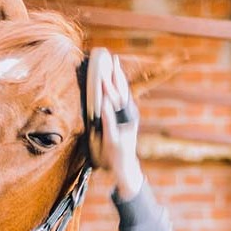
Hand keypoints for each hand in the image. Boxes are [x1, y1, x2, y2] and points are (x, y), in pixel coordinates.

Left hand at [89, 54, 143, 199]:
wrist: (124, 169)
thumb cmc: (115, 149)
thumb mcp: (112, 129)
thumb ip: (109, 114)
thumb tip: (103, 99)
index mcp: (125, 115)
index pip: (121, 92)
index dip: (117, 76)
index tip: (113, 60)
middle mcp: (126, 119)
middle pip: (121, 95)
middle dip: (117, 78)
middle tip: (112, 62)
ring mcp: (122, 130)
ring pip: (117, 108)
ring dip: (112, 93)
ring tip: (106, 79)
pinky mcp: (115, 140)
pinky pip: (110, 124)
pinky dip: (108, 113)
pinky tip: (104, 103)